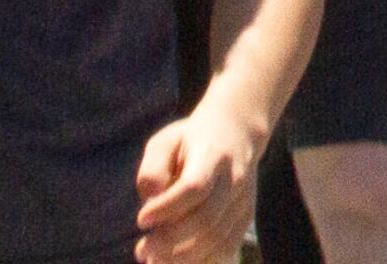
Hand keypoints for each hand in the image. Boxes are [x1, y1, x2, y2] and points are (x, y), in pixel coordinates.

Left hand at [130, 95, 259, 263]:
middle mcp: (234, 180)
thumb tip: (150, 198)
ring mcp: (243, 202)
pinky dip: (200, 261)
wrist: (237, 134)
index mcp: (213, 155)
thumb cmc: (189, 141)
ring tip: (153, 259)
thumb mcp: (165, 142)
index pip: (195, 187)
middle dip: (170, 240)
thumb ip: (153, 168)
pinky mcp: (244, 221)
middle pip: (206, 218)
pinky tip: (175, 261)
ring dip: (182, 257)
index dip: (167, 207)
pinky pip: (225, 251)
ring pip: (217, 239)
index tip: (141, 219)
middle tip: (141, 249)